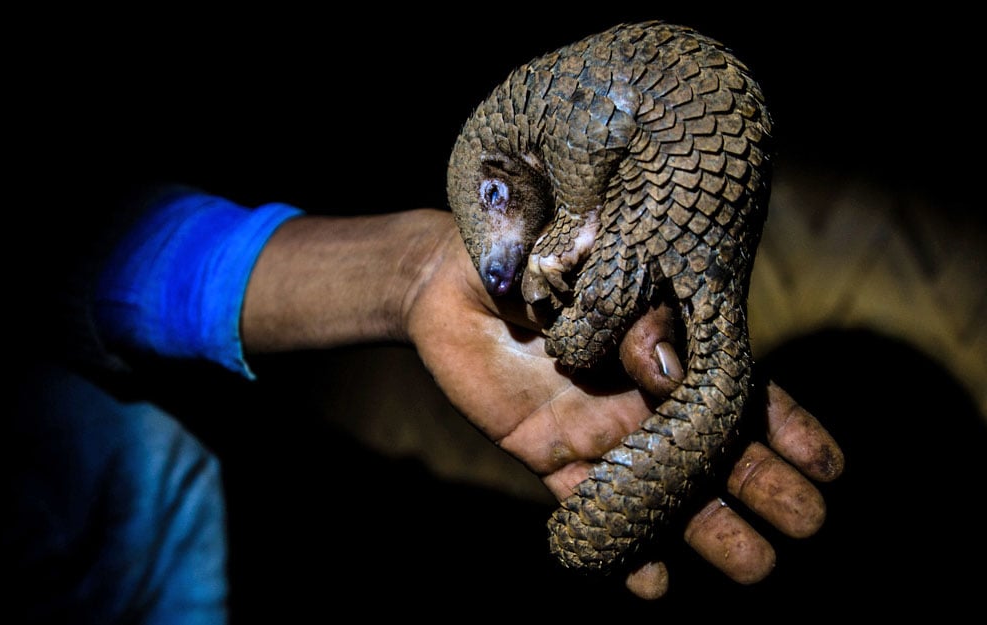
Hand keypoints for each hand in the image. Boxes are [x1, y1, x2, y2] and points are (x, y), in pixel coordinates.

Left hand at [406, 222, 844, 599]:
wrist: (457, 283)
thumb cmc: (534, 256)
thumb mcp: (588, 267)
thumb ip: (630, 311)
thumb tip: (670, 363)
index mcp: (664, 345)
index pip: (738, 389)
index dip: (784, 427)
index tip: (828, 466)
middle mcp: (642, 396)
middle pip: (713, 450)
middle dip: (763, 485)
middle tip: (807, 525)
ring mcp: (601, 431)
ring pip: (663, 490)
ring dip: (707, 529)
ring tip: (755, 567)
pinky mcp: (549, 456)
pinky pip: (589, 508)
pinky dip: (620, 547)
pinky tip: (652, 585)